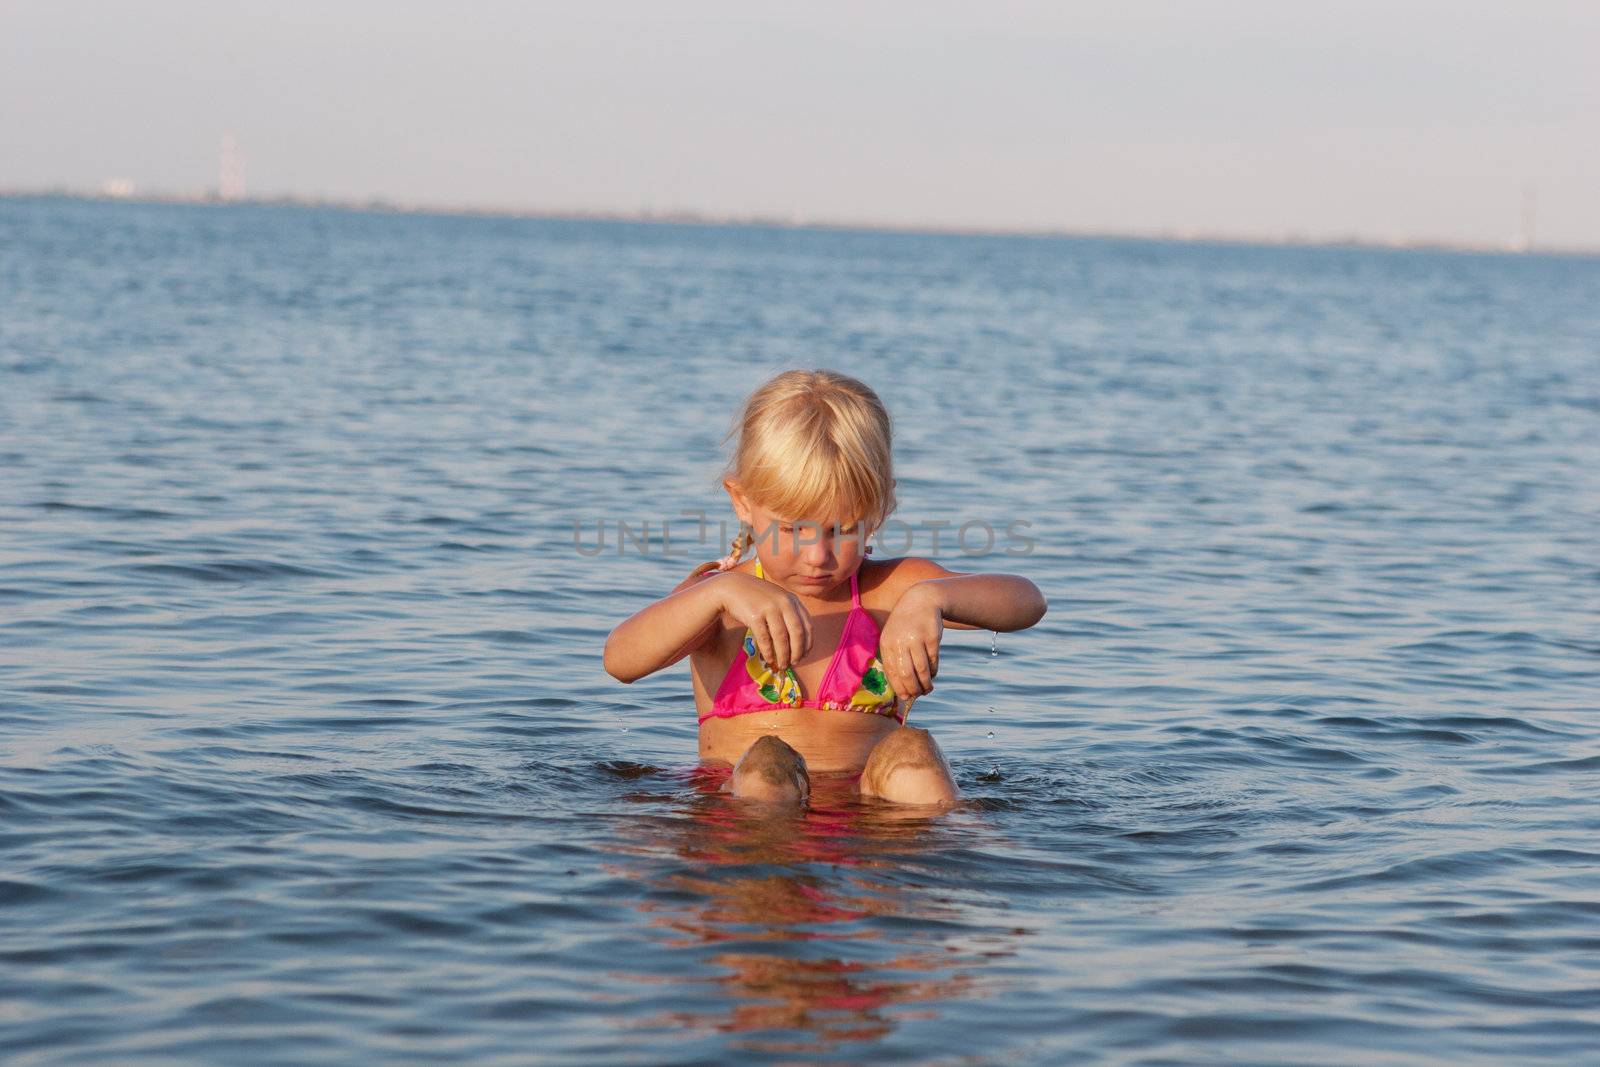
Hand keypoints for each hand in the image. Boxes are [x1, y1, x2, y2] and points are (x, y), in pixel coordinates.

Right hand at [711, 573, 812, 671]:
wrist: (733, 587)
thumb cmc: (758, 598)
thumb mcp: (778, 600)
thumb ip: (790, 615)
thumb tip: (799, 644)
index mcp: (793, 600)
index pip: (807, 625)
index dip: (807, 643)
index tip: (804, 655)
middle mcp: (784, 603)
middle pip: (797, 633)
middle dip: (797, 651)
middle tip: (795, 663)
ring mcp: (769, 608)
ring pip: (781, 638)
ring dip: (783, 655)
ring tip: (782, 665)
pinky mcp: (755, 615)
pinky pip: (765, 638)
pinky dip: (768, 651)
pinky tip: (769, 659)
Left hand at [878, 584, 944, 699]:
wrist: (921, 600)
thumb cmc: (905, 624)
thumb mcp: (893, 637)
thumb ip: (894, 658)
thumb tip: (900, 687)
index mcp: (887, 643)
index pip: (891, 671)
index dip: (898, 687)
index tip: (905, 697)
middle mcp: (900, 641)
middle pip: (906, 673)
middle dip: (912, 689)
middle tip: (917, 695)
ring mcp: (917, 638)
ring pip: (921, 669)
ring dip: (925, 683)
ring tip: (928, 689)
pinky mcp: (932, 637)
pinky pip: (933, 660)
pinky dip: (933, 671)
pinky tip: (933, 675)